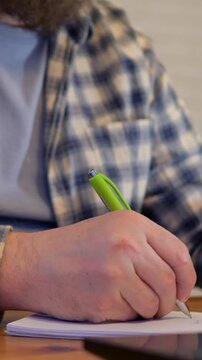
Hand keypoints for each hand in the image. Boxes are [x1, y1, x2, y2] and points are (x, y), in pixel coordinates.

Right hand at [0, 211, 195, 321]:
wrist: (35, 262)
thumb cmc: (73, 248)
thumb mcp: (111, 230)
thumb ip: (144, 247)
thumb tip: (175, 277)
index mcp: (132, 223)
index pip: (178, 253)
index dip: (186, 277)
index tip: (182, 290)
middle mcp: (127, 244)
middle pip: (169, 282)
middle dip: (166, 300)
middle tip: (157, 304)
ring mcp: (116, 272)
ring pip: (153, 304)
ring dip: (144, 308)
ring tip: (123, 298)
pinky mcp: (104, 298)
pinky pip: (130, 315)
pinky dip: (123, 314)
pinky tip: (104, 299)